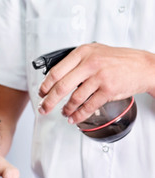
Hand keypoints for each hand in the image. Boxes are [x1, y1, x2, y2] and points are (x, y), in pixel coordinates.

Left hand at [38, 43, 154, 123]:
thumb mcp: (95, 52)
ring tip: (64, 113)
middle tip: (44, 108)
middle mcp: (90, 63)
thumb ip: (77, 62)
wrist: (142, 66)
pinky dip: (78, 115)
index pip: (56, 71)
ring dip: (66, 109)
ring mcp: (99, 77)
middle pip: (61, 87)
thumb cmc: (118, 60)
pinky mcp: (108, 90)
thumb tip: (56, 77)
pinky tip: (74, 118)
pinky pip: (88, 106)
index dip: (45, 85)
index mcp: (83, 53)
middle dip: (49, 101)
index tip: (41, 93)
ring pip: (74, 98)